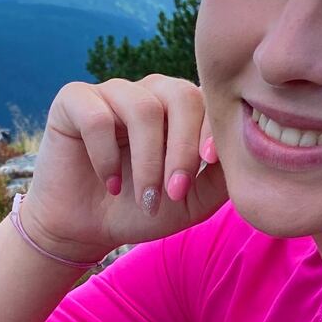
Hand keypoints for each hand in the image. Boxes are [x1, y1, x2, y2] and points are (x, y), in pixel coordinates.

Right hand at [19, 74, 227, 265]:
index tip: (208, 166)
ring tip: (144, 197)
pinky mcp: (74, 101)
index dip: (210, 131)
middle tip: (174, 192)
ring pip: (143, 108)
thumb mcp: (191, 201)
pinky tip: (111, 184)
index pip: (207, 100)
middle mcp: (149, 92)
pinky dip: (106, 157)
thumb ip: (220, 177)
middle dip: (182, 148)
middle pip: (180, 95)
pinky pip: (97, 117)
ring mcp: (111, 93)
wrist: (87, 229)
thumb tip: (247, 150)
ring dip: (147, 161)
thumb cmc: (141, 210)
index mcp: (180, 107)